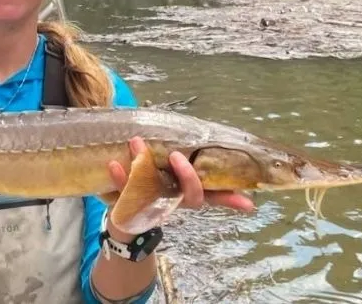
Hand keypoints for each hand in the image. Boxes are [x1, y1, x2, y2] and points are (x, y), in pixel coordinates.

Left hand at [104, 137, 254, 234]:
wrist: (126, 219)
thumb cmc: (157, 190)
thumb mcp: (177, 179)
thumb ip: (194, 165)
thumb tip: (224, 160)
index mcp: (186, 193)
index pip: (213, 195)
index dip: (230, 199)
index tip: (246, 202)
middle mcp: (174, 201)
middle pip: (190, 196)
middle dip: (187, 177)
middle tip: (177, 156)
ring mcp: (153, 205)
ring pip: (154, 190)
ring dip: (144, 166)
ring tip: (136, 143)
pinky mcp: (128, 206)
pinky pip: (122, 192)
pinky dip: (118, 177)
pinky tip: (114, 164)